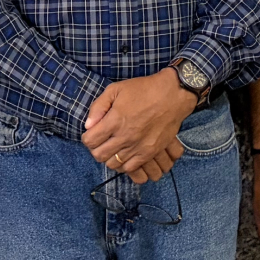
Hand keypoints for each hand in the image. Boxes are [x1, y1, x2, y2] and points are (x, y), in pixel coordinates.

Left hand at [82, 72, 197, 178]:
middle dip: (96, 149)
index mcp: (114, 121)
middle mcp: (125, 137)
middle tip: (101, 141)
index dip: (87, 138)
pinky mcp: (150, 153)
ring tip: (113, 147)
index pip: (90, 141)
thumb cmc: (143, 90)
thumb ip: (98, 107)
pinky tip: (125, 154)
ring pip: (114, 165)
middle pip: (99, 155)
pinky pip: (131, 169)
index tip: (92, 133)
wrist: (172, 96)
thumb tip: (88, 125)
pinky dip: (124, 165)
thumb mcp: (116, 90)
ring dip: (109, 157)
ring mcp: (138, 147)